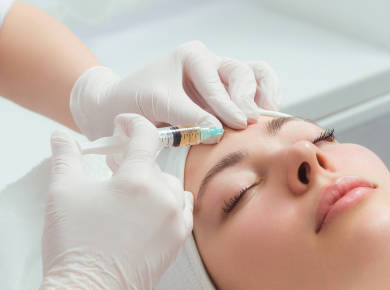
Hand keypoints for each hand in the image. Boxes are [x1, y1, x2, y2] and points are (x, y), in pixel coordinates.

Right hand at [12, 114, 192, 289]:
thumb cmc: (73, 244)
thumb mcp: (62, 193)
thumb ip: (66, 158)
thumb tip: (61, 135)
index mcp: (137, 180)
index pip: (144, 137)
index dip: (133, 123)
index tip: (121, 123)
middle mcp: (164, 198)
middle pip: (155, 165)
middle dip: (135, 160)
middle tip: (113, 165)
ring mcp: (175, 222)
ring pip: (171, 189)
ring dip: (153, 183)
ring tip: (130, 191)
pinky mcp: (177, 245)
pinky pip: (181, 213)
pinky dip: (168, 205)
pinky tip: (150, 212)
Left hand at [69, 40, 280, 140]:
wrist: (122, 109)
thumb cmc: (136, 100)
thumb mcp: (158, 104)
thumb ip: (188, 117)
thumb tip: (219, 133)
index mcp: (194, 56)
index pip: (216, 80)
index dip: (227, 104)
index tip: (236, 124)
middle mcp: (213, 64)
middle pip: (244, 73)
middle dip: (247, 98)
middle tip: (247, 122)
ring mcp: (224, 81)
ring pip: (259, 76)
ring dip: (265, 96)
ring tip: (266, 118)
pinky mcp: (231, 98)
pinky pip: (260, 91)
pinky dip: (266, 102)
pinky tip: (266, 120)